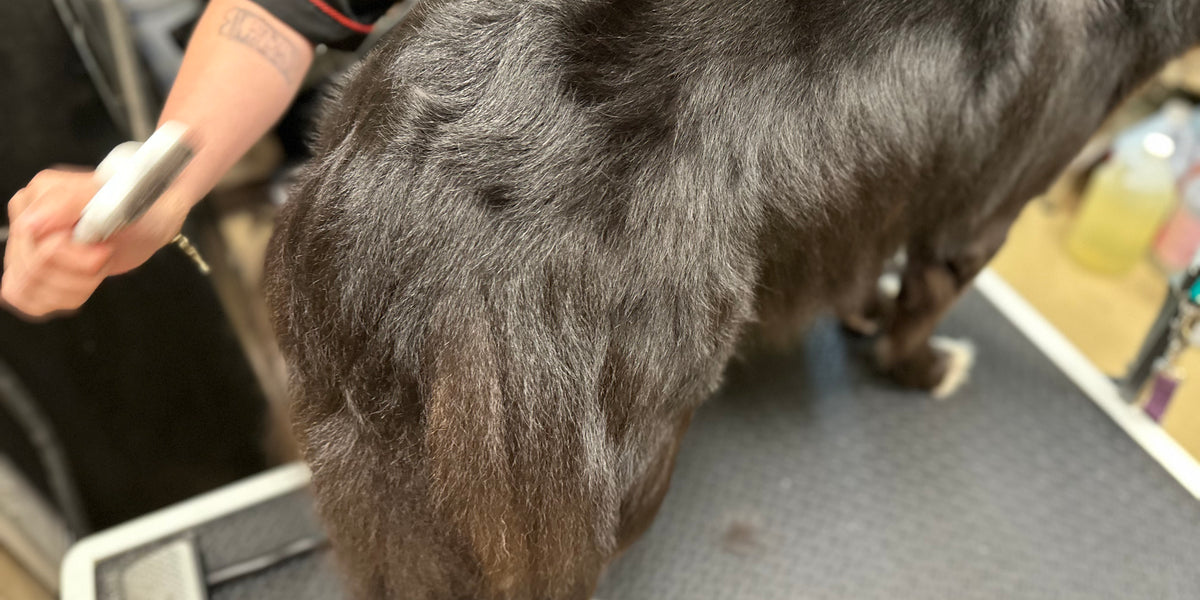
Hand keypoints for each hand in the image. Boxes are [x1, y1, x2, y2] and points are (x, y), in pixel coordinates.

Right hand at [2, 168, 187, 318]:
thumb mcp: (112, 199)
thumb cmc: (135, 207)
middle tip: (104, 255)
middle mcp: (25, 223)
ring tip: (97, 266)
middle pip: (32, 270)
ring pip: (28, 290)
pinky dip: (65, 299)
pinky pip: (32, 303)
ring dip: (75, 287)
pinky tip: (85, 282)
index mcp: (34, 199)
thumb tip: (31, 222)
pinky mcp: (36, 275)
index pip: (34, 244)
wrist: (149, 222)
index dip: (72, 256)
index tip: (103, 249)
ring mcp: (27, 250)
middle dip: (79, 272)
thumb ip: (69, 203)